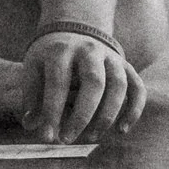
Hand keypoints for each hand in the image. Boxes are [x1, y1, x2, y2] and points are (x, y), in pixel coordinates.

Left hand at [21, 30, 145, 142]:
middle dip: (82, 115)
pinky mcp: (126, 65)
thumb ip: (32, 95)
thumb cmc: (50, 57)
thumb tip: (31, 125)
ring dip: (107, 115)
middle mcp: (89, 50)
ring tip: (91, 138)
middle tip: (67, 140)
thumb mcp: (34, 67)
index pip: (58, 81)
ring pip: (119, 85)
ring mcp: (111, 56)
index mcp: (61, 50)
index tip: (46, 137)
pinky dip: (134, 110)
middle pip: (93, 82)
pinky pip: (137, 87)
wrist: (75, 28)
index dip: (52, 111)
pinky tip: (122, 130)